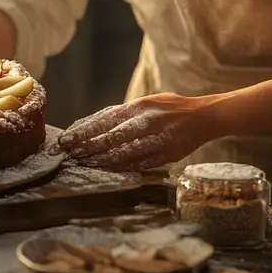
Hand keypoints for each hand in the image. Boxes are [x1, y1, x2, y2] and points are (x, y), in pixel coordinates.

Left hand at [54, 93, 217, 171]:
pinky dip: (125, 167)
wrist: (204, 116)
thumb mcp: (145, 103)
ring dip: (104, 160)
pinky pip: (143, 163)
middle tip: (71, 154)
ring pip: (126, 152)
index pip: (106, 119)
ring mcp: (159, 138)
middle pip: (113, 136)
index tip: (67, 138)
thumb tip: (93, 124)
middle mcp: (148, 121)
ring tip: (86, 163)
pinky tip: (110, 170)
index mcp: (140, 106)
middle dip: (90, 146)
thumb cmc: (169, 108)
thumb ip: (123, 114)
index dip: (85, 130)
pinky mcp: (168, 154)